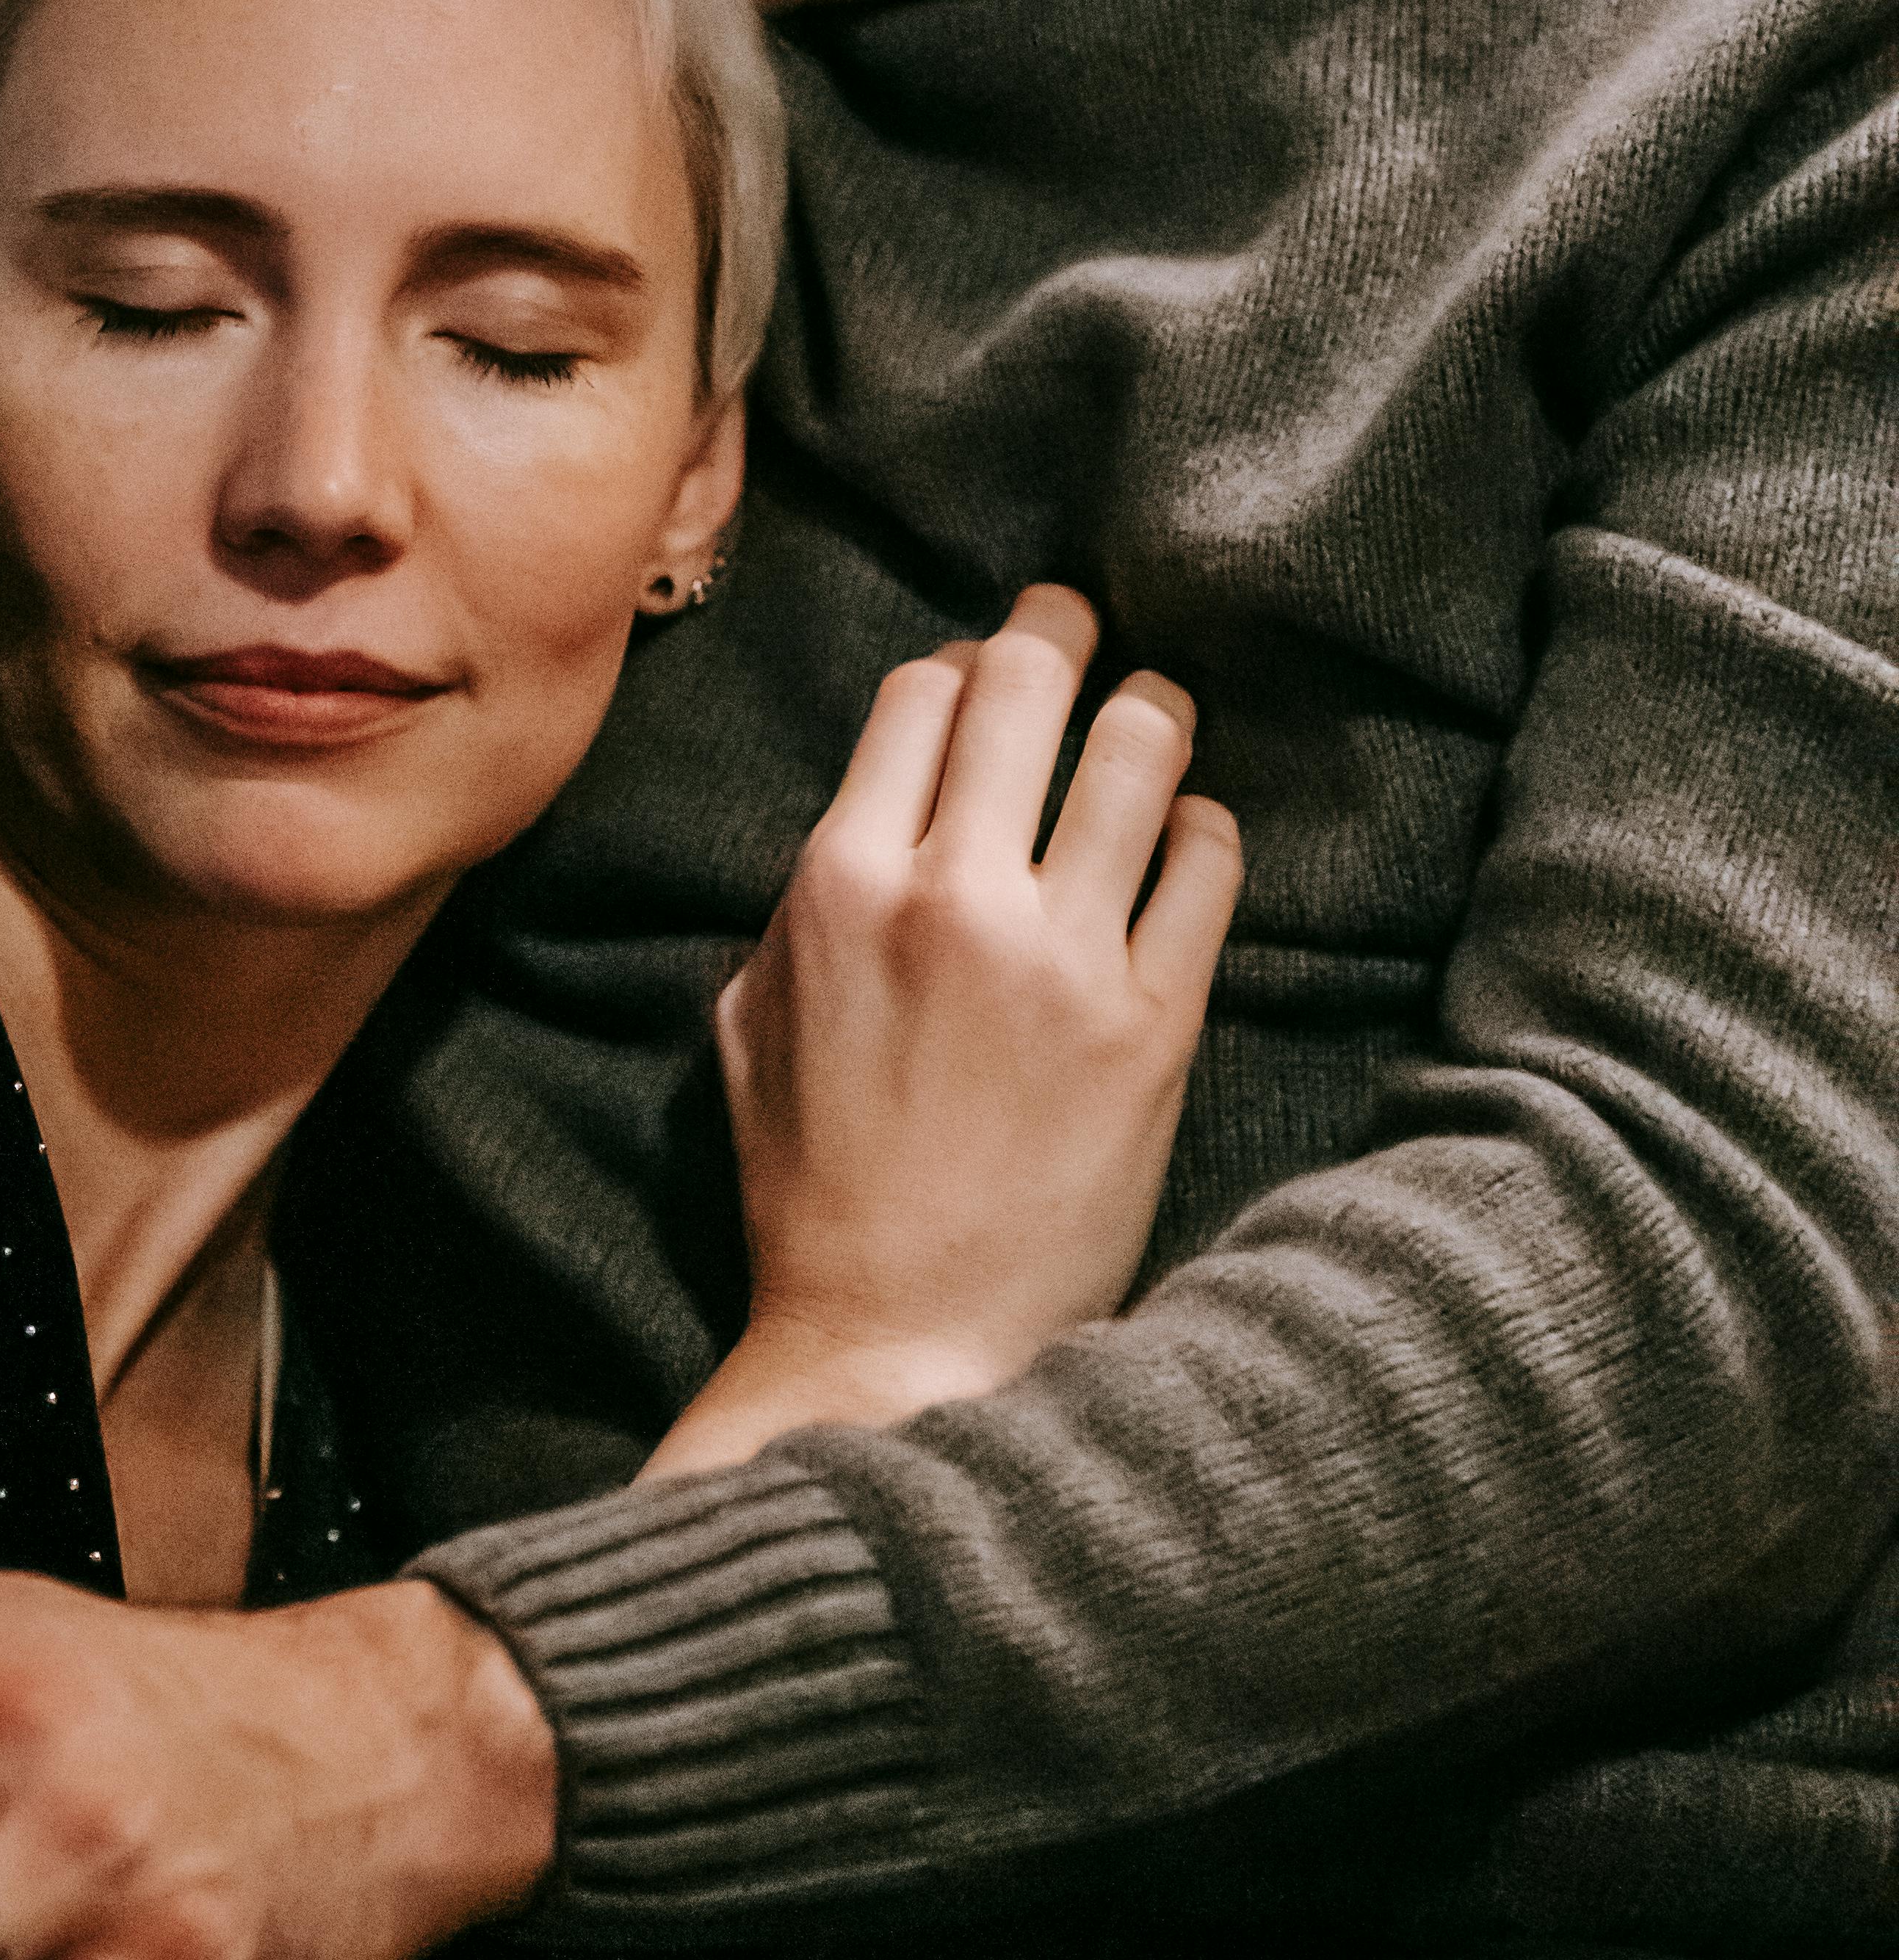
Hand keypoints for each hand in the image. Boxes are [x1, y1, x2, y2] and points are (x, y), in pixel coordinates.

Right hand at [649, 587, 1239, 1476]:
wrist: (904, 1339)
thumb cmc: (812, 1191)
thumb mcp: (751, 1024)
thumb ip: (803, 904)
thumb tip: (871, 809)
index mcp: (840, 884)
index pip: (919, 695)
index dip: (956, 665)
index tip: (984, 675)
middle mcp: (954, 895)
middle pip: (1026, 683)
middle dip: (1059, 629)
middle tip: (1081, 620)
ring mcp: (1065, 955)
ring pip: (1138, 750)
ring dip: (1152, 709)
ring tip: (1158, 709)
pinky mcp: (1156, 1022)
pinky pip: (1208, 866)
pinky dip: (1205, 827)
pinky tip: (1192, 834)